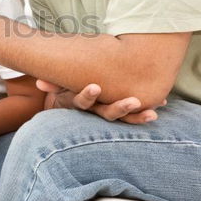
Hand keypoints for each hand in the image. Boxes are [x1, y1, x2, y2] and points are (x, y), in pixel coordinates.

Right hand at [37, 80, 164, 124]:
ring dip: (137, 116)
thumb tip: (39, 82)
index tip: (95, 87)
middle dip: (120, 108)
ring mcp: (106, 113)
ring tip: (153, 113)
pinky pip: (133, 115)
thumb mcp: (56, 86)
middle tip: (133, 101)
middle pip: (107, 114)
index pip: (82, 102)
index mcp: (78, 104)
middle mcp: (94, 111)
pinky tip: (162, 103)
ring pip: (123, 118)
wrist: (67, 104)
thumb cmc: (64, 88)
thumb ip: (51, 83)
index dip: (88, 96)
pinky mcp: (117, 112)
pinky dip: (146, 110)